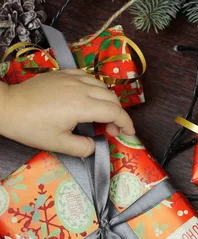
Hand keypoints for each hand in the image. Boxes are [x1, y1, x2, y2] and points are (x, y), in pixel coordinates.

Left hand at [0, 69, 134, 156]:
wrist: (7, 107)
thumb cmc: (31, 127)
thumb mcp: (58, 144)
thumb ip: (83, 148)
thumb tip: (95, 146)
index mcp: (82, 106)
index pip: (115, 112)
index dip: (126, 123)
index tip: (129, 134)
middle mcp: (81, 89)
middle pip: (112, 98)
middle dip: (118, 115)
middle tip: (110, 130)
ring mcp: (72, 78)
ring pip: (102, 86)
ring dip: (108, 101)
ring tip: (100, 115)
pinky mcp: (63, 74)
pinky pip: (88, 77)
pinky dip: (95, 88)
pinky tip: (89, 98)